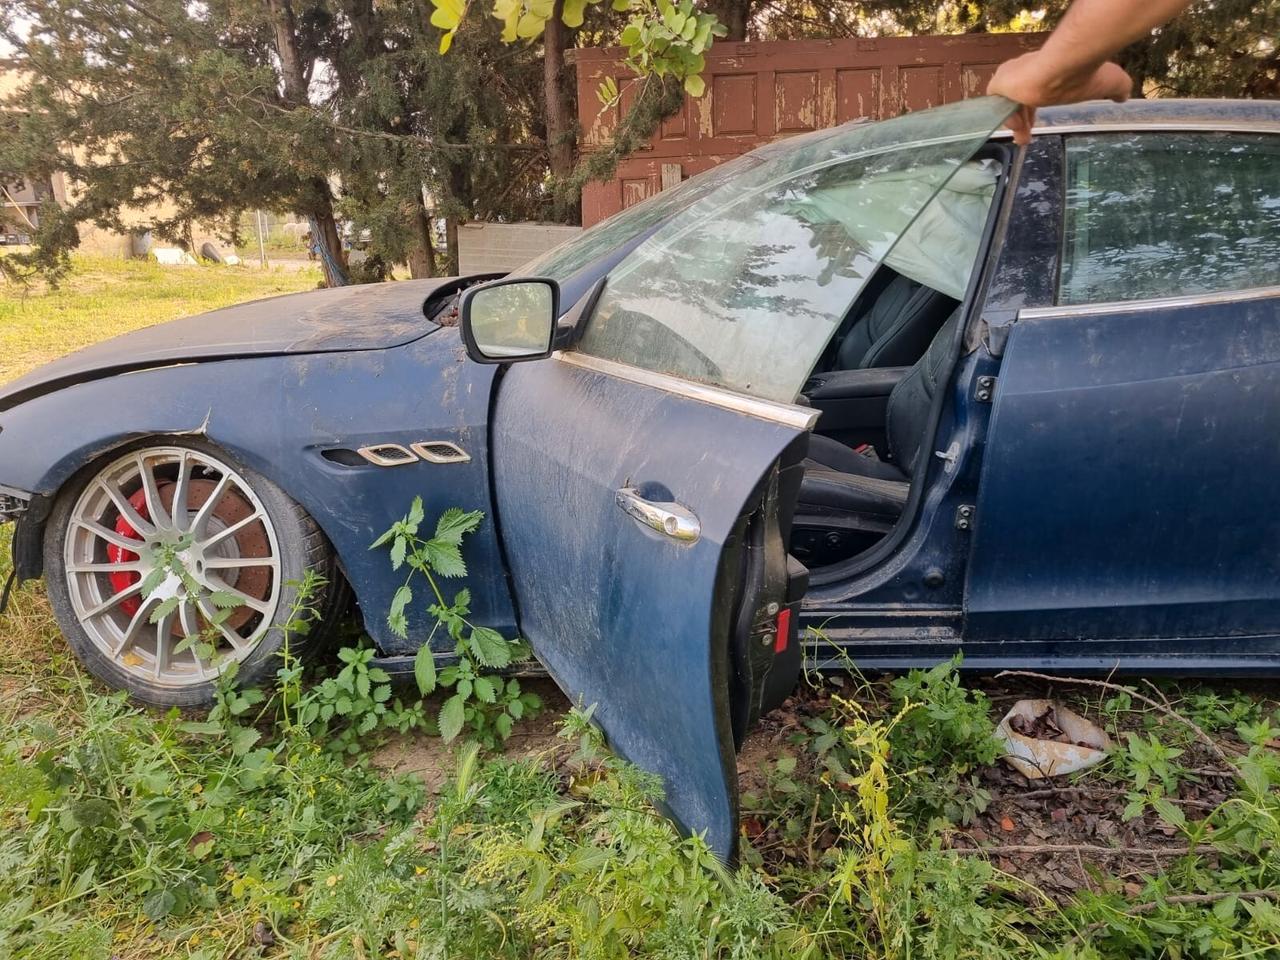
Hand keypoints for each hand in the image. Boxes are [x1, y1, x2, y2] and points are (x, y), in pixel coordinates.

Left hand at [987, 52, 1132, 144]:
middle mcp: (1026, 78)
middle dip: (1019, 125)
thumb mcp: (1108, 82)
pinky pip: (995, 105)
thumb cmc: (1087, 72)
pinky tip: (1018, 128)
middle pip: (1014, 105)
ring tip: (1023, 138)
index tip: (1030, 134)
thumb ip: (1117, 89)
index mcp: (1045, 80)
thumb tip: (1126, 96)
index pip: (1030, 99)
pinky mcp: (1000, 83)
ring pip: (1004, 107)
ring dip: (1014, 124)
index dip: (1028, 117)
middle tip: (1023, 142)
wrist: (1067, 66)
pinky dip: (1005, 117)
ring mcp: (1011, 79)